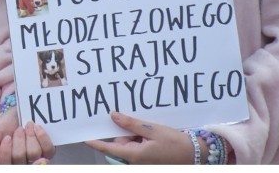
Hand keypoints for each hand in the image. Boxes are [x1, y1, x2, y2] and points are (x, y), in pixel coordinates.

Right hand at [0, 110, 54, 164]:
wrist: (21, 110)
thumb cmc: (6, 125)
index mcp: (5, 162)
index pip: (5, 165)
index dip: (6, 152)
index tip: (7, 137)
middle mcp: (20, 163)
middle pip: (20, 159)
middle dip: (18, 141)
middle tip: (19, 129)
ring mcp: (35, 159)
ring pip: (34, 154)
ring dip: (30, 137)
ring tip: (28, 126)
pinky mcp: (48, 151)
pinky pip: (48, 150)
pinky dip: (42, 137)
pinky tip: (37, 128)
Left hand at [85, 112, 200, 164]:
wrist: (192, 154)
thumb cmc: (173, 142)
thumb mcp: (153, 129)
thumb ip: (131, 124)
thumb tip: (113, 116)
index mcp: (133, 154)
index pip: (109, 147)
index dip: (97, 142)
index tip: (85, 138)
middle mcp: (134, 161)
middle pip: (122, 143)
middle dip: (129, 133)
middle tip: (144, 127)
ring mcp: (140, 162)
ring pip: (130, 145)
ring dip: (138, 136)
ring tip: (154, 133)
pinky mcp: (146, 161)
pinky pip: (138, 149)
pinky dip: (143, 141)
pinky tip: (155, 137)